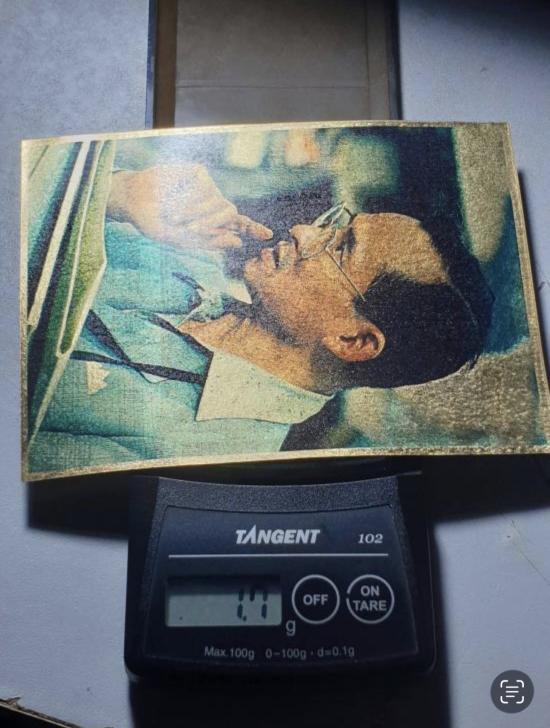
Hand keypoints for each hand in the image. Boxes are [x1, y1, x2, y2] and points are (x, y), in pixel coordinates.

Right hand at [107, 164, 271, 249]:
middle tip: (192, 230)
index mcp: (211, 224)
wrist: (132, 199)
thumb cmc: (153, 222)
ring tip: (176, 216)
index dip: (253, 229)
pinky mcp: (199, 173)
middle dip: (214, 225)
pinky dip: (191, 198)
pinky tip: (175, 199)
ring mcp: (207, 188)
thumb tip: (237, 242)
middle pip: (231, 214)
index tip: (267, 235)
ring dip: (197, 214)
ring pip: (218, 202)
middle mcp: (213, 205)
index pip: (238, 226)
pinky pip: (206, 188)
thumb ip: (205, 242)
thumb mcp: (176, 239)